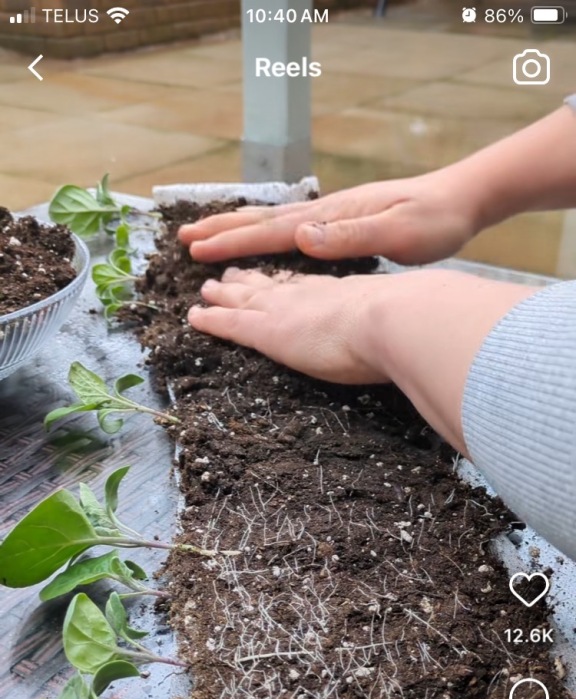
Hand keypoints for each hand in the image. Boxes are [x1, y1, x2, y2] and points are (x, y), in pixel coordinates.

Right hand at [178, 167, 480, 264]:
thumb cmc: (435, 222)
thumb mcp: (397, 234)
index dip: (232, 241)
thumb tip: (302, 234)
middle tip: (183, 238)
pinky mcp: (344, 223)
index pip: (272, 231)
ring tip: (208, 234)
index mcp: (332, 217)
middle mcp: (326, 213)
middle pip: (263, 220)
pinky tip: (264, 238)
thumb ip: (350, 235)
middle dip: (222, 230)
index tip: (197, 250)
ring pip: (274, 222)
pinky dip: (266, 232)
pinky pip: (292, 229)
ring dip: (238, 229)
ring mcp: (334, 216)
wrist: (462, 199)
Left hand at [189, 268, 536, 453]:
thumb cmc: (413, 324)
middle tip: (229, 276)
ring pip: (245, 299)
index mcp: (343, 293)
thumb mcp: (404, 320)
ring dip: (224, 295)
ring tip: (206, 290)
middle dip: (249, 280)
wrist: (399, 320)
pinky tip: (194, 317)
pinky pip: (231, 323)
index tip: (278, 277)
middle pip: (272, 284)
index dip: (288, 282)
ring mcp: (288, 310)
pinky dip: (211, 319)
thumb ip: (398, 326)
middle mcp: (311, 295)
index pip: (308, 285)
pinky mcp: (271, 331)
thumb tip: (419, 337)